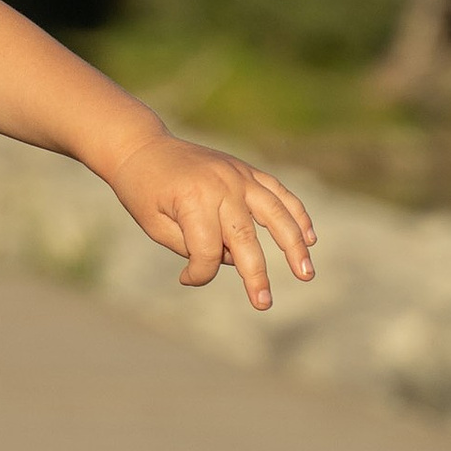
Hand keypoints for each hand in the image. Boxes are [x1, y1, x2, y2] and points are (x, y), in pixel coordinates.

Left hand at [107, 135, 315, 309]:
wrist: (141, 146)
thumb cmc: (142, 191)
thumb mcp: (155, 225)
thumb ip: (192, 246)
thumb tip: (232, 260)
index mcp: (193, 200)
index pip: (207, 250)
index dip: (199, 272)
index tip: (185, 277)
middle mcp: (221, 186)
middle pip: (245, 238)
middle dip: (255, 275)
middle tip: (263, 304)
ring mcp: (238, 175)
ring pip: (276, 213)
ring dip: (294, 245)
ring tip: (306, 273)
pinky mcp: (245, 170)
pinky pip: (278, 191)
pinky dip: (296, 213)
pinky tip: (309, 237)